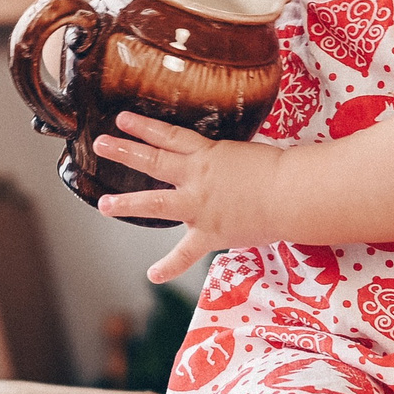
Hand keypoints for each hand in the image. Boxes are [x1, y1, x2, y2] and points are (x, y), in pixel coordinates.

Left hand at [92, 111, 281, 280]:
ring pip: (155, 203)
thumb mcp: (247, 155)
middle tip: (100, 144)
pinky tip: (152, 274)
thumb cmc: (281, 171)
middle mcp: (197, 178)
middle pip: (153, 161)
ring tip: (103, 205)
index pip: (169, 136)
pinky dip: (168, 266)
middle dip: (125, 152)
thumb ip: (227, 161)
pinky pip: (185, 254)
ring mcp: (199, 206)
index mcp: (208, 154)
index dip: (145, 127)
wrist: (292, 194)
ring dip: (127, 204)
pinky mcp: (210, 233)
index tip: (123, 119)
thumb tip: (222, 167)